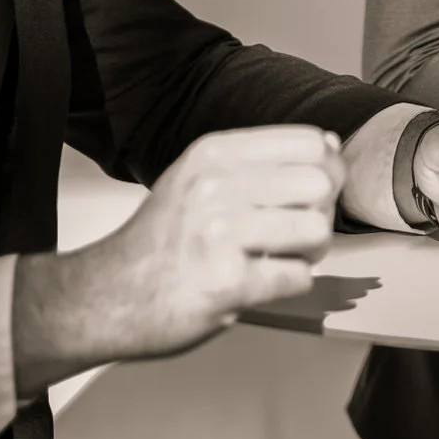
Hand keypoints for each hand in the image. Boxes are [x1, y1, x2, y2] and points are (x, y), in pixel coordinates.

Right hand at [16, 125, 341, 393]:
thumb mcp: (198, 176)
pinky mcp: (226, 283)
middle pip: (320, 185)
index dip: (327, 169)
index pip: (310, 142)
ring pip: (316, 231)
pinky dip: (288, 285)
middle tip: (296, 233)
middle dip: (321, 213)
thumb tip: (332, 145)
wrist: (107, 297)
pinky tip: (260, 282)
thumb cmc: (162, 240)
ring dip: (309, 252)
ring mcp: (219, 234)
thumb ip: (260, 160)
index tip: (314, 192)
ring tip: (280, 257)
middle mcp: (215, 185)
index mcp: (214, 153)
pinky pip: (298, 278)